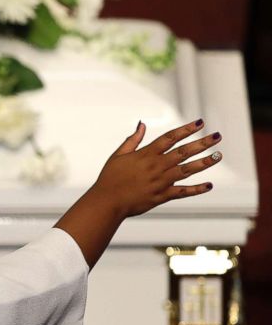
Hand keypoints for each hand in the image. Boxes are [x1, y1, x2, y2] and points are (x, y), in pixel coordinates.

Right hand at [90, 119, 222, 217]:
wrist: (107, 201)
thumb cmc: (110, 178)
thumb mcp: (118, 155)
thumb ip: (133, 140)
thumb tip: (142, 125)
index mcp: (146, 155)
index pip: (170, 138)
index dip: (185, 129)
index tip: (199, 123)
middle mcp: (157, 166)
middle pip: (184, 152)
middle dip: (202, 143)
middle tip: (217, 136)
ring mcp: (161, 181)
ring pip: (187, 170)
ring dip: (204, 162)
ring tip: (218, 155)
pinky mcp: (162, 196)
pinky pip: (182, 192)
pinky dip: (196, 189)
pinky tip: (209, 185)